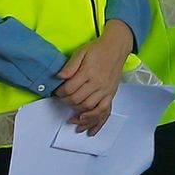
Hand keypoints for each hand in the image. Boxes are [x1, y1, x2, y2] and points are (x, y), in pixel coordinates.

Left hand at [58, 20, 136, 134]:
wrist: (116, 47)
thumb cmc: (98, 49)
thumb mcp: (81, 52)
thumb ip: (69, 66)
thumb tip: (59, 77)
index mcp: (88, 72)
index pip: (70, 88)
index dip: (60, 92)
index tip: (57, 92)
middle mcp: (98, 83)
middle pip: (77, 100)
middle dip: (66, 102)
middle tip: (62, 100)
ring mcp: (105, 90)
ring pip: (89, 108)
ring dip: (78, 114)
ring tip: (71, 116)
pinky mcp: (110, 94)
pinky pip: (103, 111)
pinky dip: (95, 120)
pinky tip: (88, 126)